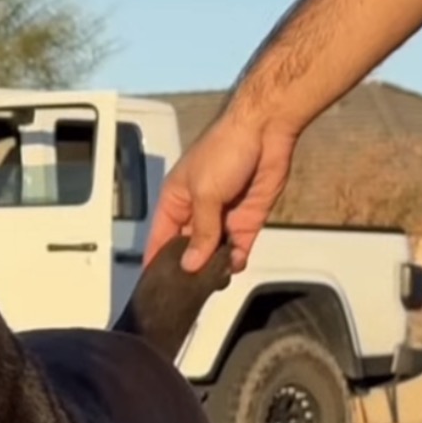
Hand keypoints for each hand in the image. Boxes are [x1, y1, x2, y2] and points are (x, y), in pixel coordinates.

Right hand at [144, 113, 298, 272]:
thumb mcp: (204, 192)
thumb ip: (200, 232)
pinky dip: (234, 260)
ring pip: (212, 255)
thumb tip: (189, 265)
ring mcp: (221, 220)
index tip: (155, 288)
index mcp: (175, 203)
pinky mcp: (245, 222)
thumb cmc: (225, 149)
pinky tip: (233, 265)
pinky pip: (236, 249)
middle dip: (188, 270)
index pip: (159, 240)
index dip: (155, 264)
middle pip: (186, 252)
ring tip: (214, 280)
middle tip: (188, 292)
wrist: (266, 130)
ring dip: (213, 268)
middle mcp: (196, 214)